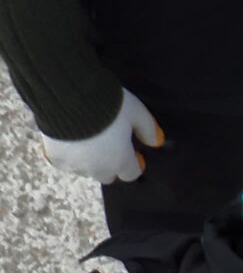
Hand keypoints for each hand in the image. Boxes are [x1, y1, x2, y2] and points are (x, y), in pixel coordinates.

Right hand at [39, 89, 161, 183]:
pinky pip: (64, 164)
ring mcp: (74, 165)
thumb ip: (148, 129)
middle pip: (108, 175)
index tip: (131, 151)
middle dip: (111, 164)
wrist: (66, 97)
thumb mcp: (136, 111)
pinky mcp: (54, 157)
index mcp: (120, 160)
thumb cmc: (107, 104)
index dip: (133, 163)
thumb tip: (156, 142)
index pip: (131, 174)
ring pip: (85, 171)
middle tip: (108, 144)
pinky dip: (68, 156)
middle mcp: (98, 168)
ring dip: (89, 161)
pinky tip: (69, 140)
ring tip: (87, 140)